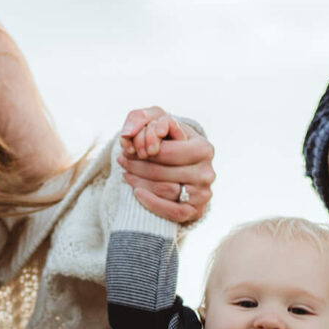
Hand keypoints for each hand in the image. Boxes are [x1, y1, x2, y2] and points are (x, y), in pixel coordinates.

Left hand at [118, 106, 213, 223]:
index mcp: (204, 148)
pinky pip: (171, 211)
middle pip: (163, 171)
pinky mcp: (196, 212)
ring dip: (138, 181)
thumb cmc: (169, 143)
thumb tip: (128, 132)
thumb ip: (142, 117)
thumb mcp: (158, 122)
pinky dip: (150, 202)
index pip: (167, 150)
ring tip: (125, 173)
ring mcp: (203, 194)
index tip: (128, 147)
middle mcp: (207, 171)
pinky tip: (136, 192)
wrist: (184, 170)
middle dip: (137, 165)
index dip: (143, 149)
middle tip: (121, 160)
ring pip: (164, 189)